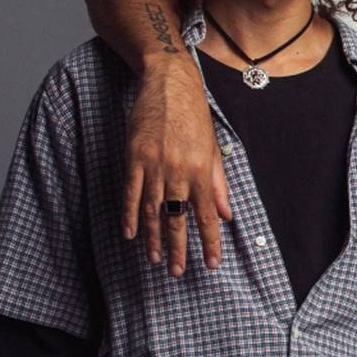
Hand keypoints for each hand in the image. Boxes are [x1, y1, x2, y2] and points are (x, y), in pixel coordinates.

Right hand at [123, 60, 229, 274]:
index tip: (210, 264)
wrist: (169, 84)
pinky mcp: (135, 157)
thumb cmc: (194, 116)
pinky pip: (131, 192)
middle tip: (177, 272)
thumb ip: (218, 184)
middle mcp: (179, 170)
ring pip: (154, 209)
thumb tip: (226, 214)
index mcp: (202, 170)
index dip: (209, 241)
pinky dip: (130, 214)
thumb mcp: (212, 149)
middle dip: (178, 248)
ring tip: (154, 260)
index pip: (207, 215)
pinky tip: (130, 234)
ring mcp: (155, 164)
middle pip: (178, 218)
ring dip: (154, 238)